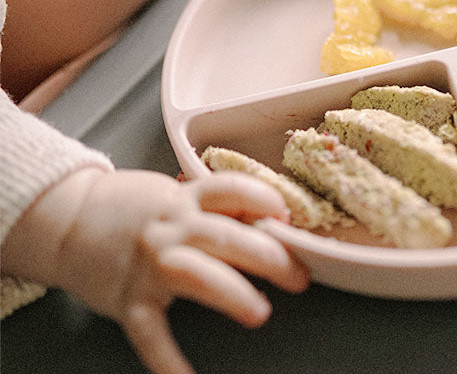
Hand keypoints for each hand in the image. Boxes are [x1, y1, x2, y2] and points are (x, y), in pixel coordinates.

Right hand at [2, 167, 308, 373]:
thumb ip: (214, 206)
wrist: (66, 218)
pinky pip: (150, 332)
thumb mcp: (174, 194)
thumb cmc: (131, 208)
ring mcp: (149, 263)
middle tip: (299, 276)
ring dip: (232, 293)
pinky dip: (168, 360)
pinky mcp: (128, 299)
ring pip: (196, 274)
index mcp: (185, 198)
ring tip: (259, 312)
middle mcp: (171, 227)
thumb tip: (266, 219)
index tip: (290, 218)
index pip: (233, 190)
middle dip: (269, 255)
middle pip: (226, 236)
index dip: (265, 200)